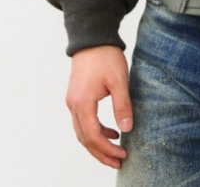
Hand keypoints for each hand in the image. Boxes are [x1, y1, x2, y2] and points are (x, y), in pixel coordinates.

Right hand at [65, 45, 132, 168]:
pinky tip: (111, 130)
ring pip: (82, 132)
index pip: (93, 135)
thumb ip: (122, 104)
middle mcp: (73, 105)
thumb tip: (127, 128)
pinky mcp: (75, 97)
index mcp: (82, 102)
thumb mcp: (119, 79)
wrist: (92, 37)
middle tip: (118, 161)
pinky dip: (95, 130)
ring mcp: (72, 101)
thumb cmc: (106, 56)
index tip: (122, 155)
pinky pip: (82, 122)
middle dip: (101, 153)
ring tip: (116, 149)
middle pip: (84, 139)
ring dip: (97, 144)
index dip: (107, 148)